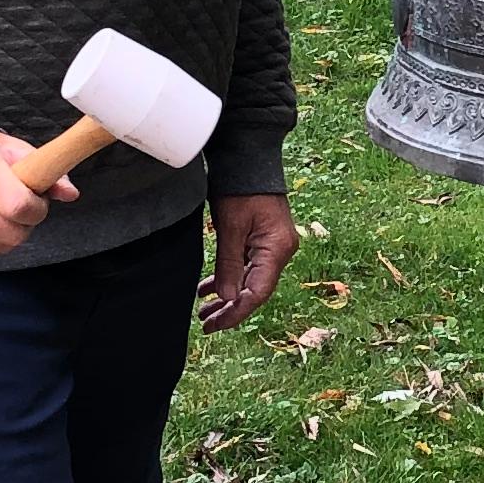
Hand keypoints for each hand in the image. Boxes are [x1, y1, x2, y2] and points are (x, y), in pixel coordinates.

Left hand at [200, 193, 299, 330]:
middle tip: (204, 323)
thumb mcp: (231, 227)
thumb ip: (229, 265)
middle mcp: (280, 251)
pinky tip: (208, 288)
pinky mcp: (262, 239)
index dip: (235, 313)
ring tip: (203, 310)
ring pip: (249, 280)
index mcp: (277, 249)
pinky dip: (228, 278)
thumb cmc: (241, 187)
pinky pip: (246, 266)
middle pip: (255, 290)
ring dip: (226, 295)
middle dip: (229, 309)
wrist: (249, 157)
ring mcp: (272, 245)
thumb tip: (227, 299)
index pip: (257, 293)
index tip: (214, 325)